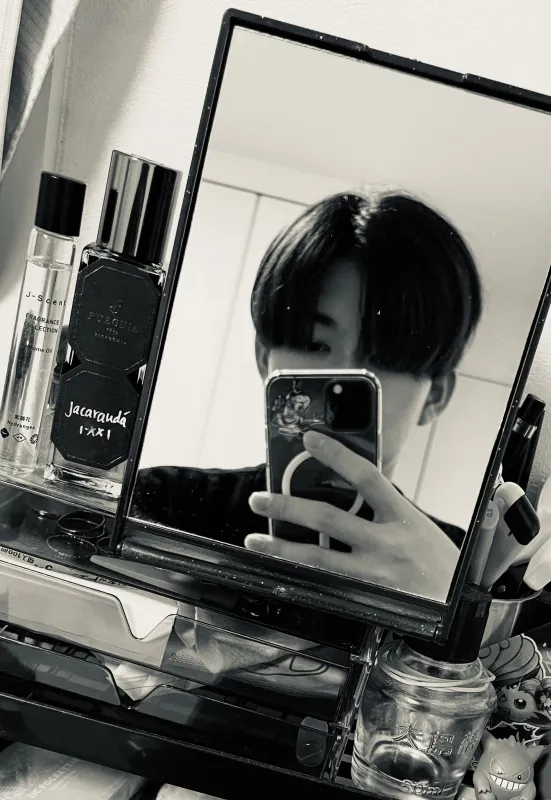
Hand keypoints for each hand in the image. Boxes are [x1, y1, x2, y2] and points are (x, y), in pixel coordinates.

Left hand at [244, 430, 458, 600]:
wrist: (460, 611)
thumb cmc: (438, 565)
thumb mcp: (419, 527)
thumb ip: (386, 509)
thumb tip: (348, 485)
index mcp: (404, 517)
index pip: (366, 476)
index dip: (336, 454)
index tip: (309, 439)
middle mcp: (388, 543)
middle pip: (329, 517)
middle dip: (288, 506)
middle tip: (259, 499)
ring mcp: (376, 575)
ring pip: (319, 558)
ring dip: (282, 548)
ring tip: (256, 540)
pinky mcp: (368, 600)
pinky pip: (327, 587)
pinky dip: (301, 578)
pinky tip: (279, 573)